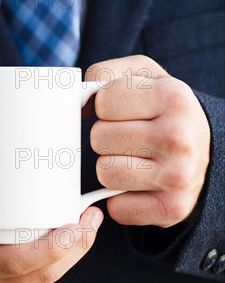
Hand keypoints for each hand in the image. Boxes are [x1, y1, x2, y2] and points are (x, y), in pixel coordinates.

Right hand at [0, 158, 102, 282]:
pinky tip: (74, 235)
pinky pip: (43, 281)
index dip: (48, 248)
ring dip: (74, 252)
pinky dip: (63, 259)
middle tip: (89, 216)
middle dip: (73, 247)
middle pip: (41, 274)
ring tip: (89, 221)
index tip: (71, 224)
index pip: (13, 263)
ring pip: (47, 279)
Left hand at [86, 55, 210, 227]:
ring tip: (135, 158)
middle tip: (130, 136)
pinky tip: (139, 185)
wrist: (204, 148)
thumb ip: (105, 74)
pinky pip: (117, 208)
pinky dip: (121, 198)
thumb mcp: (144, 75)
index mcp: (173, 97)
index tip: (124, 109)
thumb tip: (78, 104)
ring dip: (112, 167)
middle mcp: (178, 137)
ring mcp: (177, 176)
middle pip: (98, 138)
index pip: (102, 102)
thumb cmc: (163, 109)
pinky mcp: (172, 208)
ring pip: (105, 172)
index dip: (105, 106)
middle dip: (107, 137)